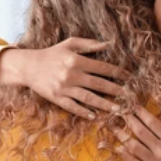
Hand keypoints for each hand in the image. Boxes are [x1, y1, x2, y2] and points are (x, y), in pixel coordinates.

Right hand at [0, 37, 131, 118]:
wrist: (28, 66)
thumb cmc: (52, 54)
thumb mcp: (69, 44)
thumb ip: (89, 44)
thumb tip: (109, 44)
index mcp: (76, 60)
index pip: (103, 67)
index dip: (118, 73)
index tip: (130, 78)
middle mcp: (71, 74)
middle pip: (99, 84)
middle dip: (117, 91)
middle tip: (131, 97)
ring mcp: (64, 87)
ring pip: (89, 98)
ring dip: (105, 104)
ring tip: (118, 109)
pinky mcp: (56, 98)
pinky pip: (72, 106)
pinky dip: (83, 112)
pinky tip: (95, 116)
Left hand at [113, 107, 160, 160]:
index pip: (152, 122)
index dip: (141, 112)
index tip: (133, 106)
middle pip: (139, 131)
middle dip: (128, 120)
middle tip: (120, 112)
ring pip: (133, 146)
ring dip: (122, 135)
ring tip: (114, 128)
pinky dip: (124, 155)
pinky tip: (118, 148)